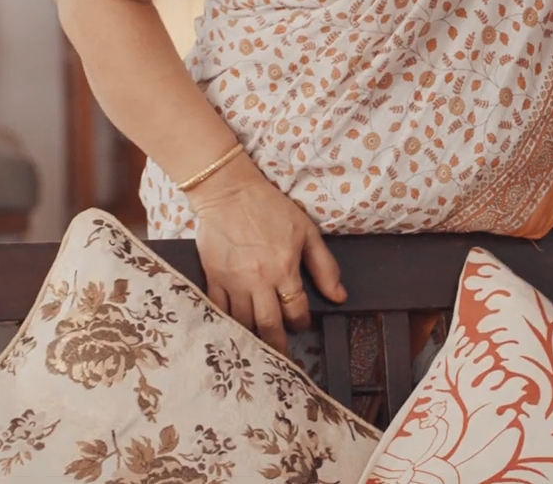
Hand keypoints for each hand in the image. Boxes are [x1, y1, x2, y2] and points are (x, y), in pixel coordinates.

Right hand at [186, 154, 345, 349]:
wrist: (229, 192)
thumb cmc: (270, 208)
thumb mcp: (306, 232)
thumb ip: (324, 266)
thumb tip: (339, 296)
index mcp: (285, 269)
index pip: (297, 310)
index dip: (302, 323)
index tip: (302, 325)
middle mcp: (259, 280)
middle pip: (270, 326)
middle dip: (279, 346)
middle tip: (282, 358)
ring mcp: (233, 281)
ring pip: (244, 323)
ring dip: (253, 338)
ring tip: (259, 348)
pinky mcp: (213, 278)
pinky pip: (218, 311)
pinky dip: (226, 325)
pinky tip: (232, 334)